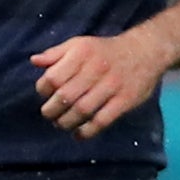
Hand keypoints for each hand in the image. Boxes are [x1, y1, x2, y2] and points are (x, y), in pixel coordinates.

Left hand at [32, 25, 167, 136]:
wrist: (145, 51)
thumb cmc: (105, 50)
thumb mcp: (80, 44)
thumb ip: (56, 54)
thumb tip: (34, 61)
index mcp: (81, 53)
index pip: (53, 77)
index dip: (43, 89)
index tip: (45, 94)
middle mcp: (96, 68)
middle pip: (66, 96)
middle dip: (52, 110)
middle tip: (50, 114)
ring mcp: (112, 86)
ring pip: (82, 110)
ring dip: (66, 122)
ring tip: (61, 124)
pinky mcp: (124, 100)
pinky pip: (102, 120)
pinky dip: (87, 131)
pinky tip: (79, 134)